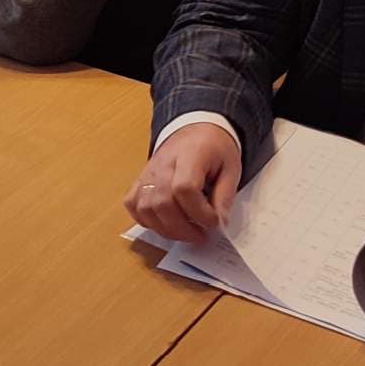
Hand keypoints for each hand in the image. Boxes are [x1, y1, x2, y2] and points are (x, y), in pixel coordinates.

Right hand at [124, 124, 242, 245]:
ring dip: (166, 229)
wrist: (196, 129)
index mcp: (190, 155)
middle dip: (183, 228)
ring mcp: (148, 172)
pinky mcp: (140, 180)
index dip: (199, 212)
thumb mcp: (231, 168)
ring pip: (146, 207)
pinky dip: (144, 220)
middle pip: (162, 202)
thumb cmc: (215, 149)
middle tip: (201, 236)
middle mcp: (163, 164)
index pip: (184, 187)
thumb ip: (225, 196)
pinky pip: (133, 204)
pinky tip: (163, 224)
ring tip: (185, 233)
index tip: (214, 222)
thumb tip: (219, 223)